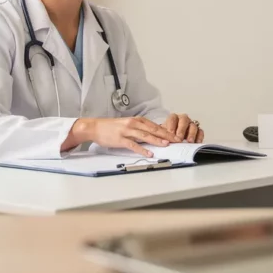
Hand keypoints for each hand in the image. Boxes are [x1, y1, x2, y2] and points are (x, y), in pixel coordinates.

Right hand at [66, 117, 181, 157]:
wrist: (95, 127)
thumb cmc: (112, 127)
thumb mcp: (128, 125)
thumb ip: (140, 129)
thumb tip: (154, 135)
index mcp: (137, 120)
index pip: (155, 126)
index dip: (167, 131)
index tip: (176, 136)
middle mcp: (133, 124)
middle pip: (153, 130)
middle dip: (166, 135)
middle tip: (177, 140)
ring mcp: (127, 131)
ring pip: (145, 136)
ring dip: (157, 140)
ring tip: (167, 144)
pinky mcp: (120, 139)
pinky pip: (133, 145)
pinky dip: (142, 149)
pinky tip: (149, 153)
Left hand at [163, 113, 203, 142]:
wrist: (173, 142)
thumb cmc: (168, 137)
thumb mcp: (163, 135)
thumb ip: (162, 136)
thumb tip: (162, 141)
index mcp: (173, 118)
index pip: (172, 118)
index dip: (171, 126)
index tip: (170, 134)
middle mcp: (183, 120)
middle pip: (184, 119)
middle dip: (181, 129)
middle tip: (179, 139)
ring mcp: (191, 125)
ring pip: (193, 125)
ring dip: (191, 134)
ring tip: (189, 141)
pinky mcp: (198, 131)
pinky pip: (200, 132)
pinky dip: (199, 137)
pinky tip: (196, 142)